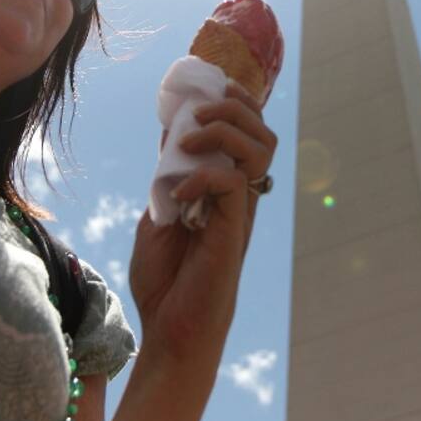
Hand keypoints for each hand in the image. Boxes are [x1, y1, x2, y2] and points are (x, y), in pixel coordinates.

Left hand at [128, 81, 277, 361]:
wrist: (169, 329)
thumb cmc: (166, 280)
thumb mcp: (158, 214)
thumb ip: (168, 177)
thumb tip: (167, 135)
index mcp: (226, 188)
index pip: (249, 131)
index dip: (236, 102)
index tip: (206, 90)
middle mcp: (241, 195)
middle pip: (263, 131)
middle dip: (235, 107)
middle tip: (198, 114)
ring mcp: (240, 211)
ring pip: (260, 148)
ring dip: (225, 130)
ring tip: (190, 141)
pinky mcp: (233, 228)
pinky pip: (230, 182)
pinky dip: (201, 175)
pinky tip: (177, 193)